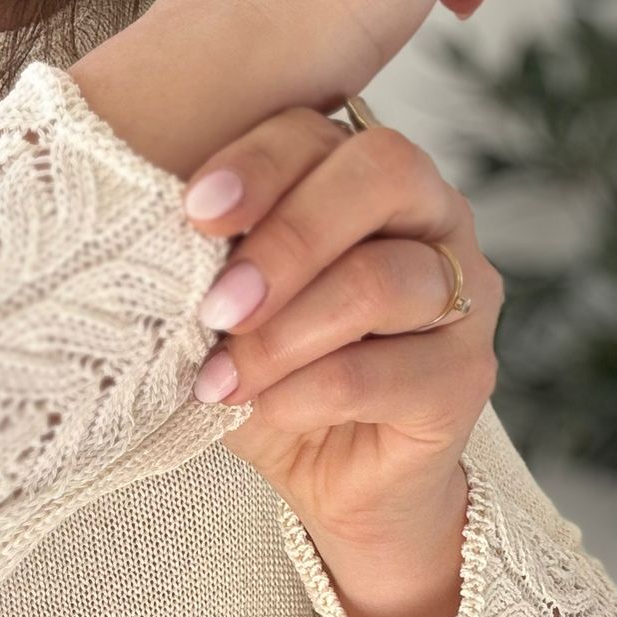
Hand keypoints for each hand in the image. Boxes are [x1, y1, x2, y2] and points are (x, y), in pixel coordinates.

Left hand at [182, 108, 503, 550]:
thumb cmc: (274, 376)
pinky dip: (306, 394)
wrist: (334, 483)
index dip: (256, 165)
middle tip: (218, 307)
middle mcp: (431, 218)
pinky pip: (382, 373)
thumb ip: (212, 266)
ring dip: (283, 335)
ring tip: (224, 379)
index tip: (193, 212)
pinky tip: (268, 411)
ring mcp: (462, 296)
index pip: (318, 134)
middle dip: (285, 240)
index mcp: (363, 179)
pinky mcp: (467, 378)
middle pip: (380, 175)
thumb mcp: (228, 313)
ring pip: (380, 281)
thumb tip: (148, 246)